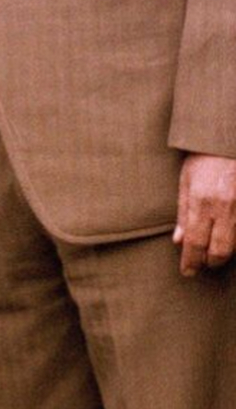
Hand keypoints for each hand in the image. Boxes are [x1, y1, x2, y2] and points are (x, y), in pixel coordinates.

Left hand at [174, 152, 235, 276]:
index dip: (191, 262)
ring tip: (216, 253)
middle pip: (220, 250)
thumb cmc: (205, 156)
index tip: (188, 271)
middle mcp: (226, 206)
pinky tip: (229, 236)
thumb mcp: (186, 181)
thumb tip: (178, 241)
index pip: (195, 243)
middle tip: (203, 264)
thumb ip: (183, 212)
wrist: (229, 137)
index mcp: (203, 201)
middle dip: (211, 262)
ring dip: (226, 252)